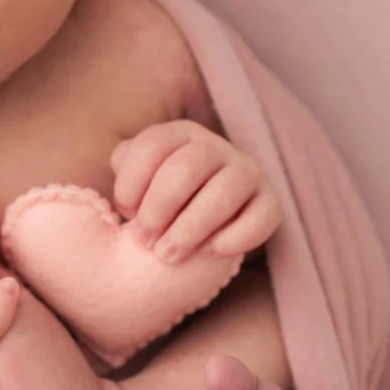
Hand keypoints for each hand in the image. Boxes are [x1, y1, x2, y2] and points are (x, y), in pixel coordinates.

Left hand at [109, 120, 280, 260]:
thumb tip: (121, 161)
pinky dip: (237, 237)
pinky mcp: (268, 202)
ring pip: (225, 190)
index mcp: (179, 134)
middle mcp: (215, 147)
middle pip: (186, 168)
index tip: (124, 213)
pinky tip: (210, 253)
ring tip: (168, 256)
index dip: (132, 182)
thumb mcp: (138, 179)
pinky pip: (262, 216)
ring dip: (191, 227)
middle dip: (158, 208)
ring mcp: (246, 172)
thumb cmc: (162, 201)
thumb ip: (125, 167)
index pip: (152, 146)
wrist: (204, 222)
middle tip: (143, 241)